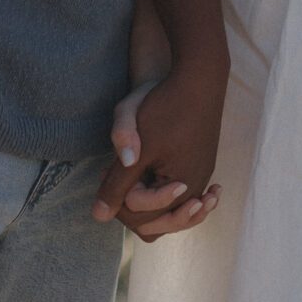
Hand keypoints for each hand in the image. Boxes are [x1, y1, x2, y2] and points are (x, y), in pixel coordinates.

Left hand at [95, 68, 224, 240]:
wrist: (198, 77)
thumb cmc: (166, 106)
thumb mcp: (136, 143)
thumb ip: (117, 181)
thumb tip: (99, 216)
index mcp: (180, 186)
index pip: (143, 219)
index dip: (122, 199)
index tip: (112, 169)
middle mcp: (196, 188)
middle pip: (160, 223)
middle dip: (136, 206)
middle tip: (123, 174)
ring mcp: (202, 177)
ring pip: (174, 212)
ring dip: (152, 204)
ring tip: (135, 185)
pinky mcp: (202, 165)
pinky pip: (185, 196)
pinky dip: (170, 197)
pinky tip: (154, 182)